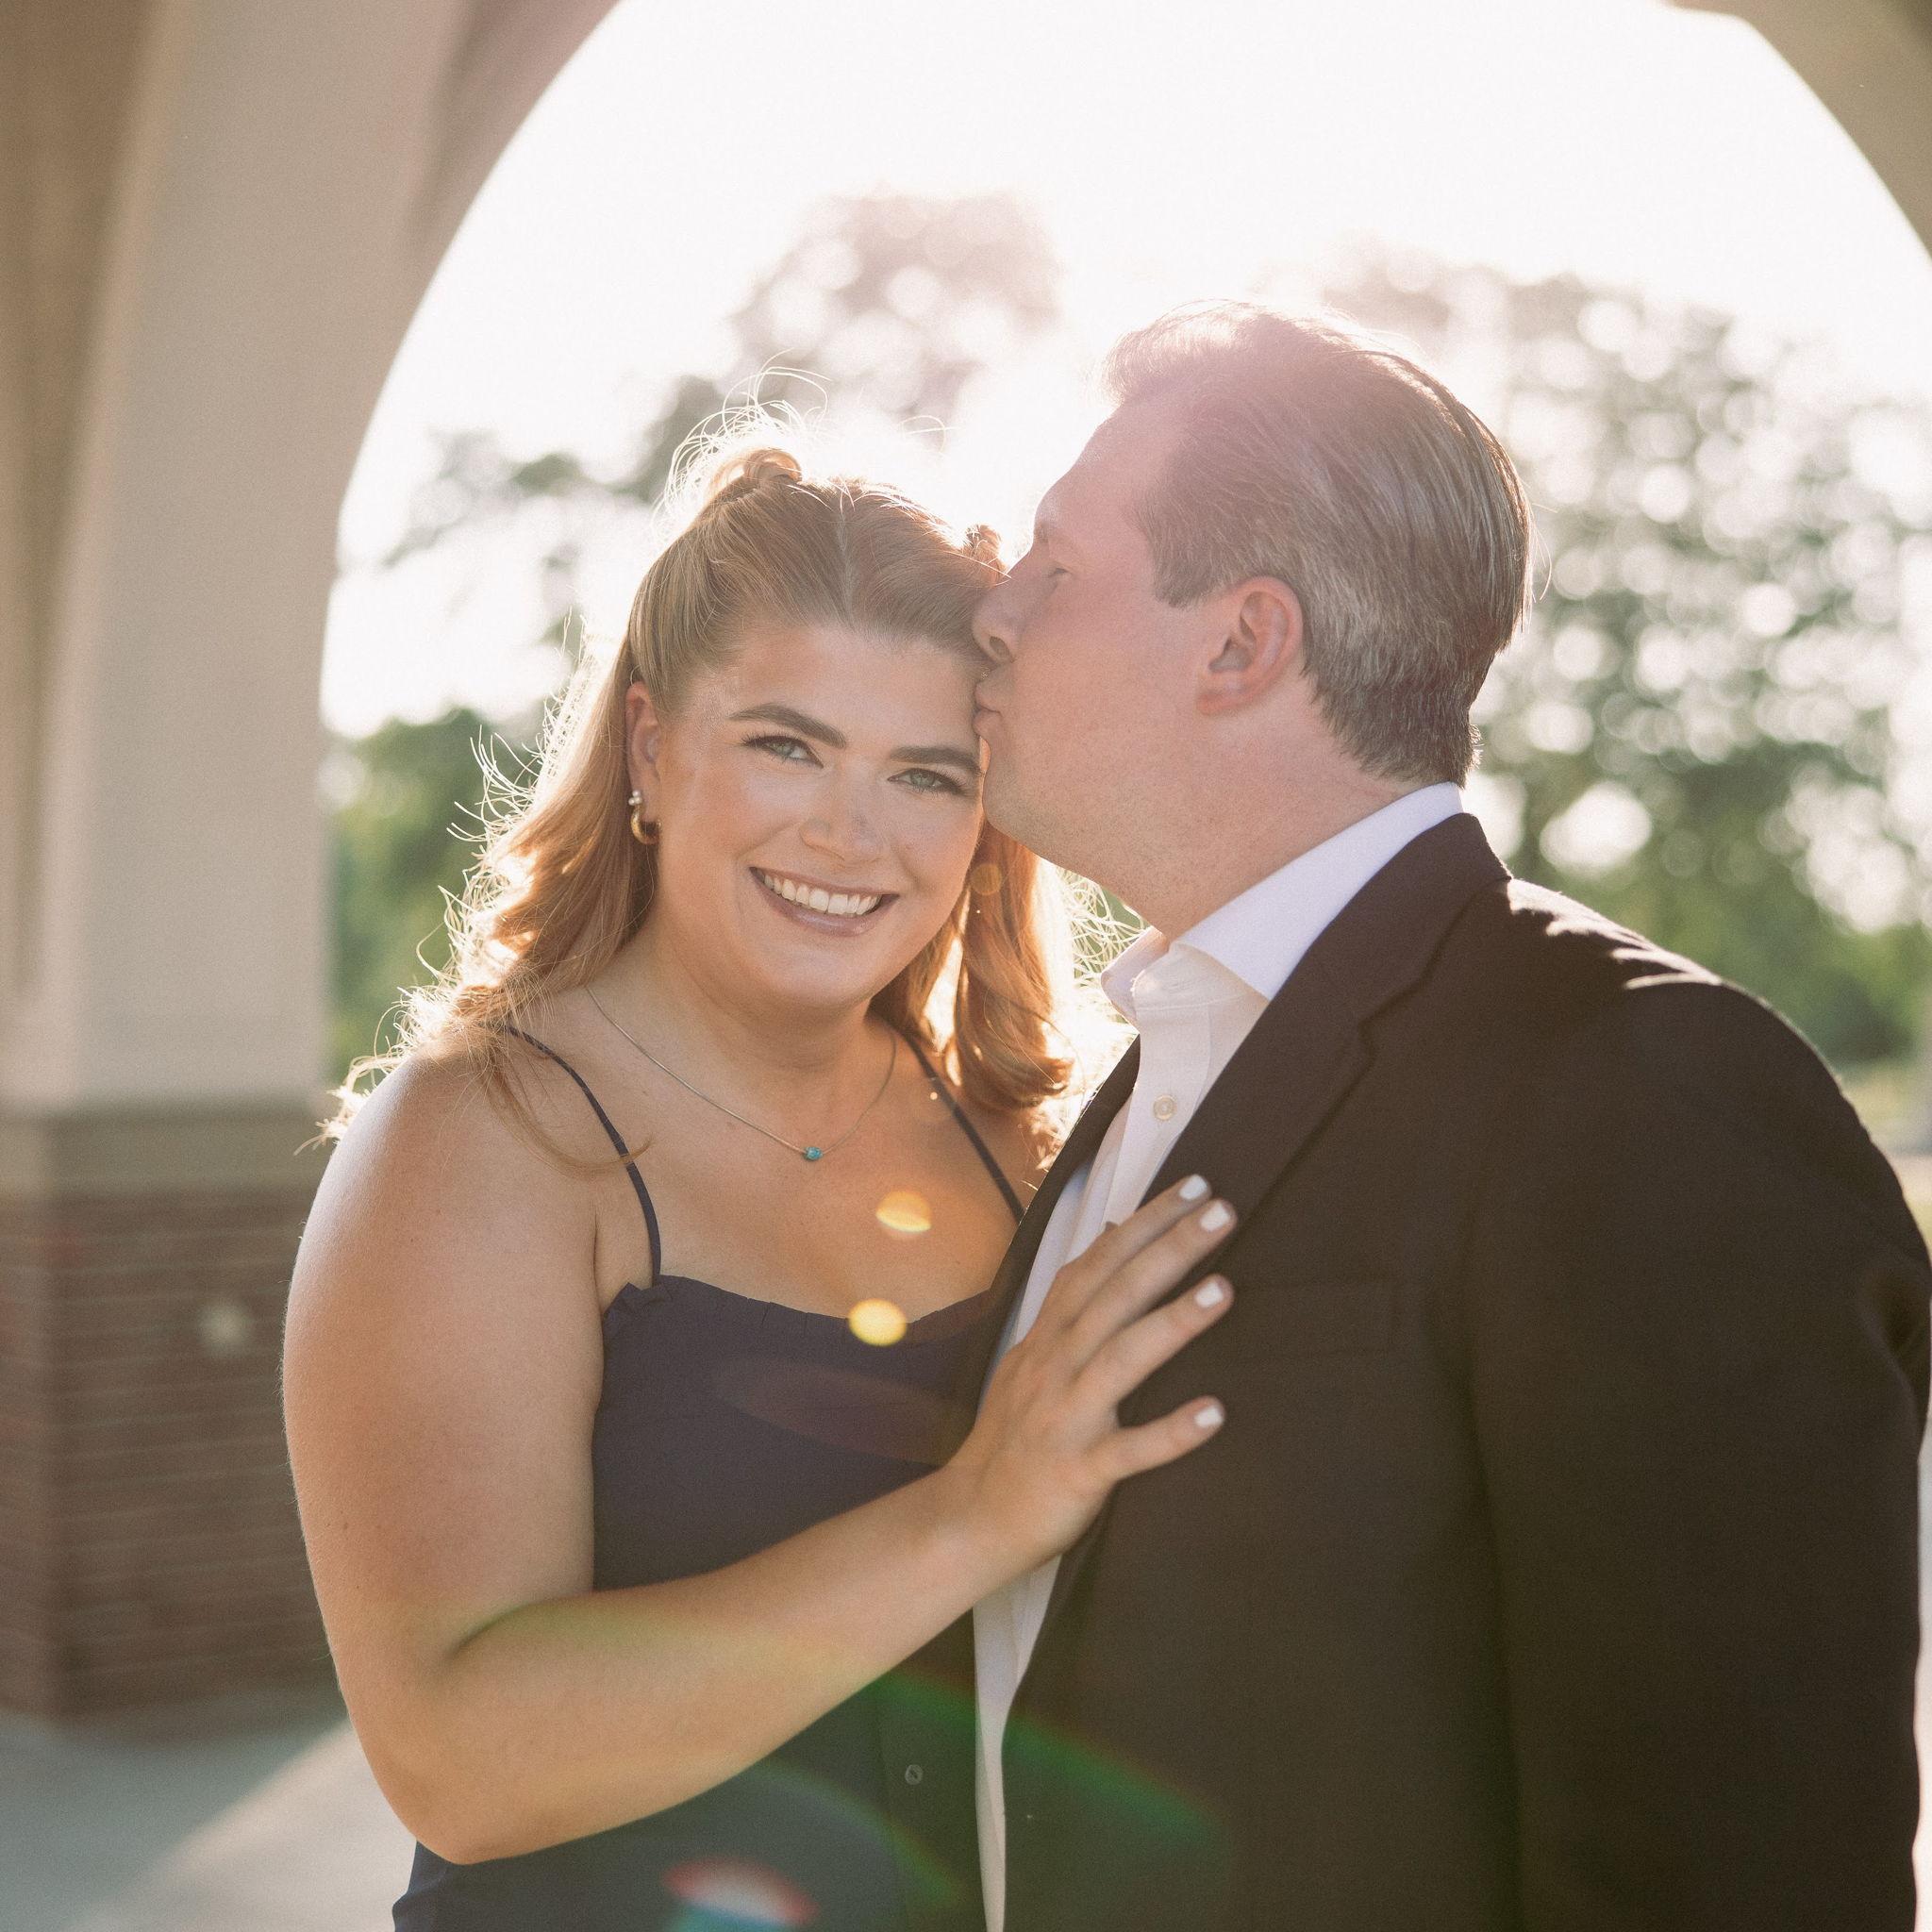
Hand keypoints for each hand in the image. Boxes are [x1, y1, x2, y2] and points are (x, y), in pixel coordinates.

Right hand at [939, 1176, 1235, 1577]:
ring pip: (1122, 1360)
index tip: (1194, 1186)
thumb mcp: (1032, 1358)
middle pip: (1115, 1295)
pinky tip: (1215, 1414)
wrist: (973, 1517)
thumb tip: (1111, 1241)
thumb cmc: (1015, 1436)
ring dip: (1174, 1323)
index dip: (1144, 1222)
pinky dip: (1170, 1433)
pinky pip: (1129, 1451)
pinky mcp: (1080, 1471)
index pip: (1098, 1264)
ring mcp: (1067, 1417)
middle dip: (1169, 1249)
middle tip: (1222, 1211)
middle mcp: (1056, 1366)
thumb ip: (1072, 1306)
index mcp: (1049, 1337)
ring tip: (1225, 1290)